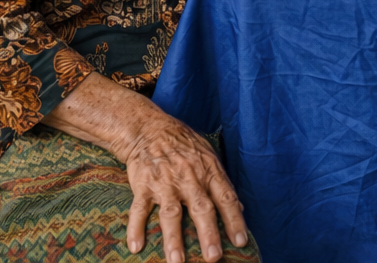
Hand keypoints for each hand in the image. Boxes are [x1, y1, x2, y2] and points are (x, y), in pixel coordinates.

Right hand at [120, 112, 248, 262]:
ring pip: (170, 213)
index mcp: (208, 171)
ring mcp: (164, 182)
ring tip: (176, 261)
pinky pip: (139, 209)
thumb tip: (239, 208)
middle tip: (213, 257)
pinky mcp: (143, 185)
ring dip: (173, 238)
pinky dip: (136, 228)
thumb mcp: (208, 156)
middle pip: (200, 208)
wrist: (148, 127)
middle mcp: (188, 177)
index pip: (225, 198)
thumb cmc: (183, 144)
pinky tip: (136, 246)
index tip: (240, 241)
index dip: (234, 220)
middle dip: (208, 233)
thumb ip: (222, 182)